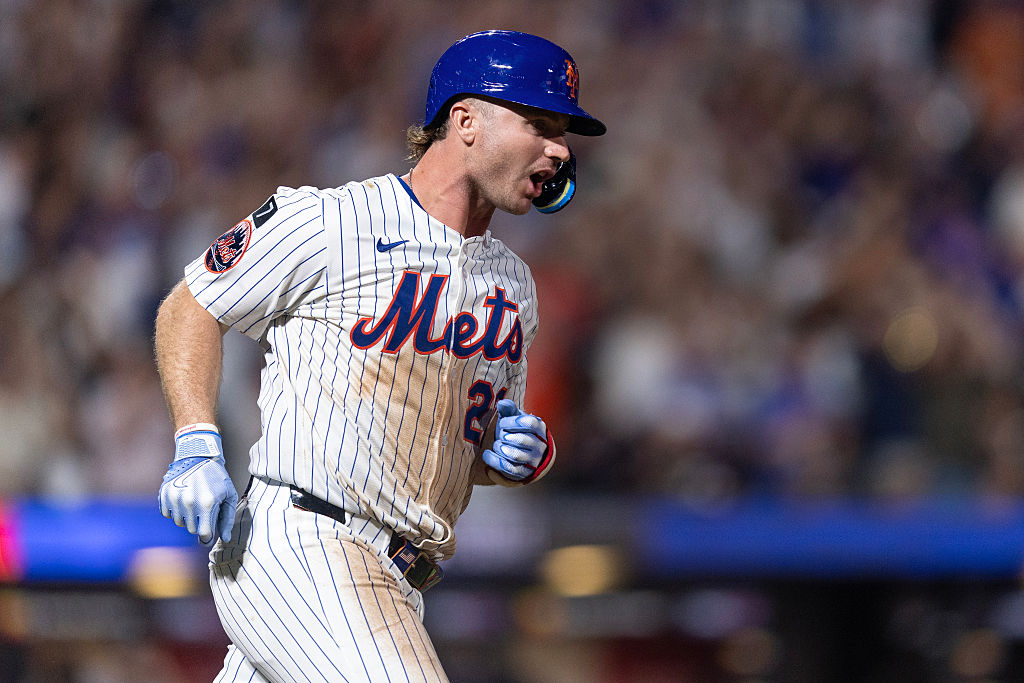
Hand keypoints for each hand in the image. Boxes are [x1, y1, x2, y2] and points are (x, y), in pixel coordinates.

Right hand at [158, 424, 237, 543]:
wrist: (198, 455)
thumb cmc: (217, 477)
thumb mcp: (229, 496)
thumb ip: (227, 519)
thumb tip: (225, 538)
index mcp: (207, 504)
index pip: (204, 534)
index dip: (207, 536)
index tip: (209, 533)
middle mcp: (189, 503)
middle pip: (191, 529)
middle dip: (199, 523)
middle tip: (204, 510)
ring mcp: (175, 498)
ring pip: (179, 522)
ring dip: (187, 516)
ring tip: (194, 501)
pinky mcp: (165, 494)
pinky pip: (168, 513)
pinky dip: (175, 510)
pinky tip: (183, 498)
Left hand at [482, 399, 554, 483]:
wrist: (525, 453)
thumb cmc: (517, 431)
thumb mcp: (514, 418)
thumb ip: (509, 409)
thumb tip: (502, 403)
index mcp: (539, 428)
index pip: (530, 423)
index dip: (513, 422)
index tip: (502, 423)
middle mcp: (540, 445)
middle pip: (521, 440)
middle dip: (505, 436)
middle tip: (500, 435)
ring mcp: (533, 461)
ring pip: (515, 455)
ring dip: (500, 448)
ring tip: (496, 444)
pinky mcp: (523, 473)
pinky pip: (508, 469)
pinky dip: (495, 461)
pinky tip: (487, 454)